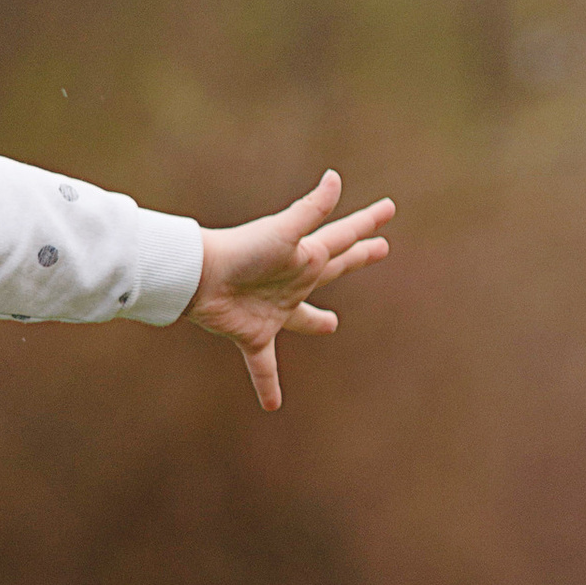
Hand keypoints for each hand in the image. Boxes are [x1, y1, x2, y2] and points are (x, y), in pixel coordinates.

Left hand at [187, 169, 394, 412]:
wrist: (198, 276)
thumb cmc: (241, 251)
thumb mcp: (284, 232)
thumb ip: (311, 210)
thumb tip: (335, 178)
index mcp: (304, 256)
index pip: (344, 237)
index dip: (366, 224)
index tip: (387, 209)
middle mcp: (292, 280)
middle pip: (333, 267)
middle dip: (356, 256)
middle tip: (379, 248)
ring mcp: (273, 308)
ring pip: (302, 316)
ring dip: (315, 320)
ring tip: (331, 324)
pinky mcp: (253, 334)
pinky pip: (264, 365)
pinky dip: (267, 384)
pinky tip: (272, 406)